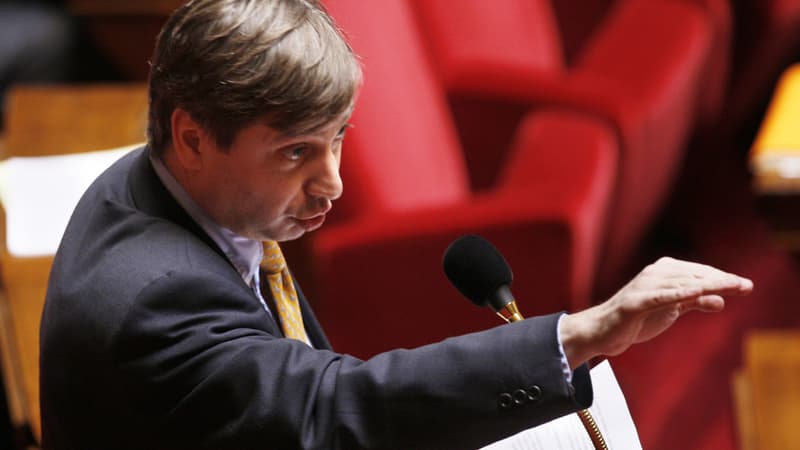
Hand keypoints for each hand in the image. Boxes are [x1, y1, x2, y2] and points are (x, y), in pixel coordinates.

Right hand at [559, 257, 752, 369]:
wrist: (602, 331)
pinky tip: (695, 292)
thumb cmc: (635, 319)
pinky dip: (677, 293)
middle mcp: (653, 274)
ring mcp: (643, 287)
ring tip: (730, 286)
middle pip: (693, 275)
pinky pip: (659, 297)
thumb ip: (693, 302)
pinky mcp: (634, 302)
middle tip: (746, 285)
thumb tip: (721, 300)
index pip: (698, 273)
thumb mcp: (670, 311)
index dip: (721, 278)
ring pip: (680, 284)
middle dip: (721, 280)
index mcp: (662, 272)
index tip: (745, 285)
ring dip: (707, 285)